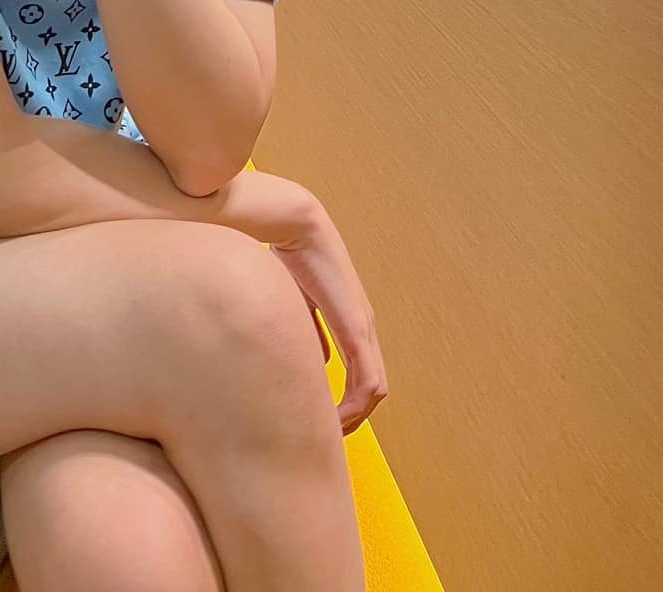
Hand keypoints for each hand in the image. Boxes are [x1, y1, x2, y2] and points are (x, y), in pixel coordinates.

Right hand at [268, 195, 387, 434]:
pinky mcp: (356, 327)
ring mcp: (363, 327)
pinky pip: (367, 381)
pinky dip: (354, 407)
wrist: (293, 223)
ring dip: (354, 417)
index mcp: (350, 320)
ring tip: (328, 434)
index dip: (345, 401)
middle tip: (326, 439)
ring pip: (374, 390)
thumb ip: (306, 331)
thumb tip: (312, 361)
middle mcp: (363, 326)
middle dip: (352, 417)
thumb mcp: (294, 303)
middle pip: (372, 389)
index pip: (360, 374)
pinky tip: (331, 418)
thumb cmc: (287, 255)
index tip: (320, 418)